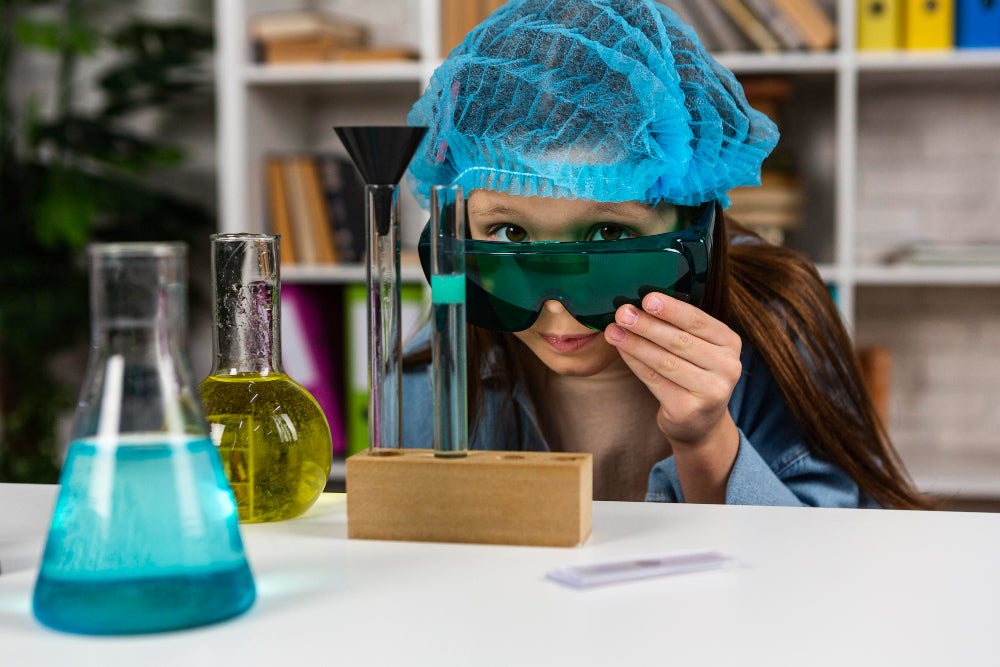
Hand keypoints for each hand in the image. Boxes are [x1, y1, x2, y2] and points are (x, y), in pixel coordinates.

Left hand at [604, 292, 742, 501]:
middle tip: (622, 313)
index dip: (671, 309)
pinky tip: (621, 350)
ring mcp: (712, 391)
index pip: (698, 321)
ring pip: (665, 361)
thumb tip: (639, 303)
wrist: (700, 424)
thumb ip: (678, 328)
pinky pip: (655, 380)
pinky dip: (635, 363)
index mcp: (730, 343)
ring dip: (635, 344)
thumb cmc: (693, 375)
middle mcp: (728, 366)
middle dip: (647, 325)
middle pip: (680, 341)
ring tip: (613, 331)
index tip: (646, 298)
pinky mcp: (689, 409)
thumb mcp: (698, 349)